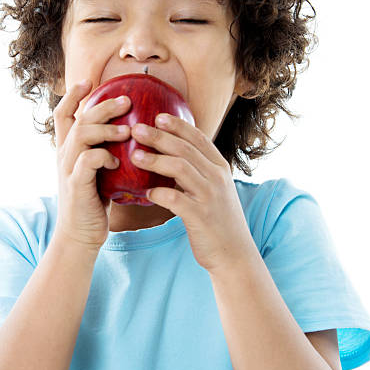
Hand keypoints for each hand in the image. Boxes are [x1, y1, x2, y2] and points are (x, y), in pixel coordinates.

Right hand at [54, 79, 131, 251]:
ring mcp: (68, 169)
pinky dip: (103, 156)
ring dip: (106, 128)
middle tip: (126, 100)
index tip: (89, 80)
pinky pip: (87, 162)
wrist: (81, 233)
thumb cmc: (95, 199)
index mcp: (68, 148)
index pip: (63, 114)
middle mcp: (64, 154)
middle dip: (102, 106)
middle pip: (78, 119)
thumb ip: (106, 149)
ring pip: (81, 135)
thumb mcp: (99, 170)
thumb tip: (132, 130)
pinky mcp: (76, 185)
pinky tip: (119, 160)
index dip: (73, 95)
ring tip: (128, 129)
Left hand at [130, 114, 258, 272]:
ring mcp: (210, 196)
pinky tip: (146, 193)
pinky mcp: (201, 217)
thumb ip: (199, 170)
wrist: (234, 253)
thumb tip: (173, 155)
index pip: (198, 138)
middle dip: (160, 137)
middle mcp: (217, 177)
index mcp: (220, 167)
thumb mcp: (215, 189)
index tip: (158, 115)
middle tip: (137, 128)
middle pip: (185, 149)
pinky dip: (160, 194)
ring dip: (155, 160)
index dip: (178, 125)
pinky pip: (176, 200)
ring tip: (134, 156)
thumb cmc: (218, 219)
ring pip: (180, 168)